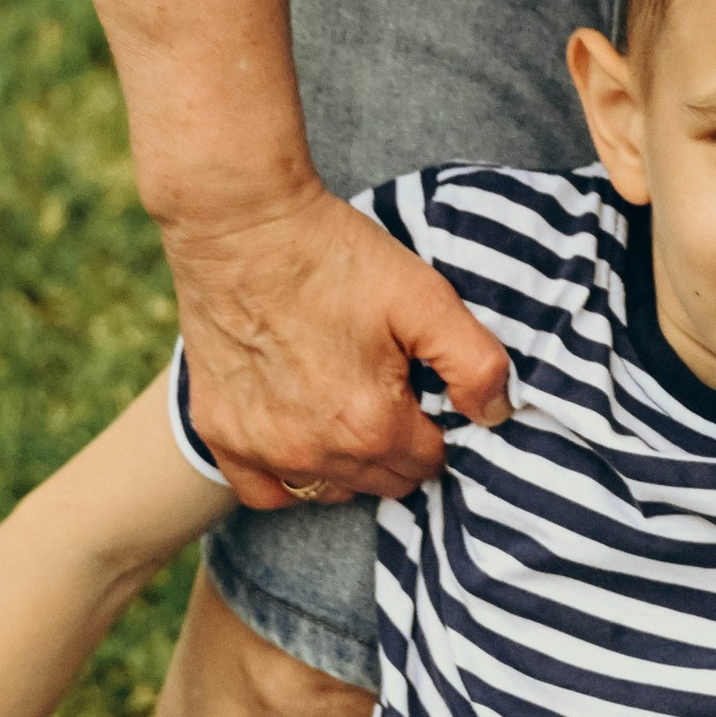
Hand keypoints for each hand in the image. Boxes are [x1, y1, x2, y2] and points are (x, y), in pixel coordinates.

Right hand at [164, 182, 511, 508]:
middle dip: (398, 446)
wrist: (241, 224)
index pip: (430, 462)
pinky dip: (289, 475)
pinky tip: (302, 434)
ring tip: (346, 402)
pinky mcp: (219, 434)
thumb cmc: (334, 256)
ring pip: (329, 489)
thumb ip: (476, 363)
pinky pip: (264, 492)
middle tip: (389, 389)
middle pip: (383, 482)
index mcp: (370, 425)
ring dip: (348, 462)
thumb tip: (496, 415)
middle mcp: (313, 452)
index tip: (423, 389)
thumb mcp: (425, 297)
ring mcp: (261, 449)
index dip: (437, 426)